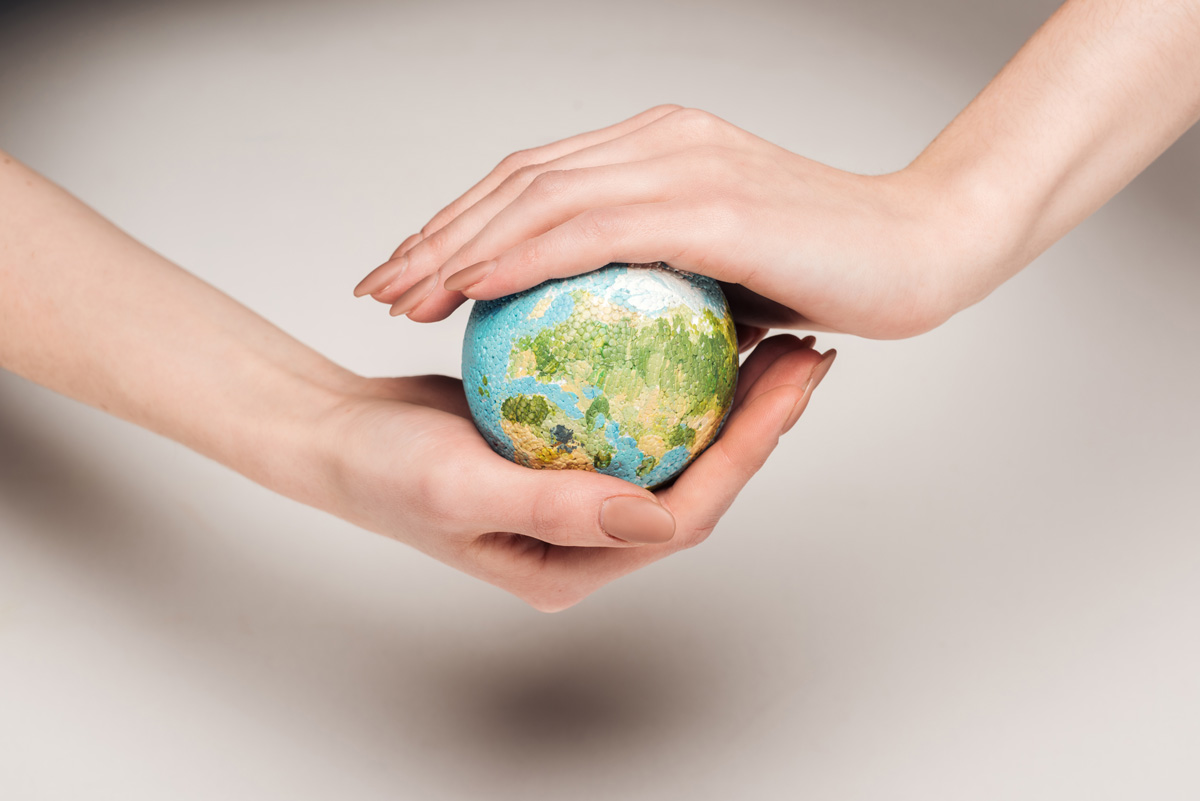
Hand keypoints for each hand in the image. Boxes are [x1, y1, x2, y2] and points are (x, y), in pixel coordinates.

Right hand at [314, 334, 833, 611]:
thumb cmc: (381, 472)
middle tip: (809, 351)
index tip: (791, 385)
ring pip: (674, 442)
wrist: (334, 439)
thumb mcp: (455, 490)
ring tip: (776, 330)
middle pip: (698, 478)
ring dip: (727, 391)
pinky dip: (670, 370)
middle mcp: (592, 534)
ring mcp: (582, 489)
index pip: (686, 514)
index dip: (748, 453)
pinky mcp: (570, 447)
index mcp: (579, 562)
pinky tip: (695, 320)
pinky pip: (635, 410)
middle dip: (761, 421)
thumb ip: (553, 508)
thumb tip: (654, 518)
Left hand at [354, 106, 986, 338]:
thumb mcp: (726, 270)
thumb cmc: (834, 271)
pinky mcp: (709, 203)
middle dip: (436, 232)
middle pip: (518, 180)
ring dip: (457, 245)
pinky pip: (588, 229)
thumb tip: (601, 323)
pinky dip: (520, 256)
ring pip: (538, 197)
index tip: (415, 270)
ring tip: (401, 291)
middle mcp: (661, 140)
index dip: (465, 221)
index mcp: (660, 148)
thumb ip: (660, 276)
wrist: (925, 250)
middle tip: (380, 283)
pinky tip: (470, 288)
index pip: (537, 178)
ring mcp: (683, 165)